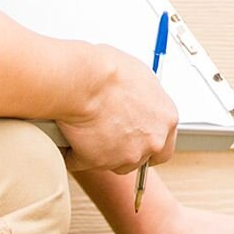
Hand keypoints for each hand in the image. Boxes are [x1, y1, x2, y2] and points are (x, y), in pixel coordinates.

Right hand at [55, 45, 177, 173]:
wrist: (85, 80)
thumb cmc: (109, 70)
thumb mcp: (140, 77)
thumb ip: (144, 99)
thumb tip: (135, 100)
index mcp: (166, 119)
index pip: (165, 144)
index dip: (147, 143)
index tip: (136, 139)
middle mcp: (152, 141)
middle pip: (140, 158)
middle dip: (124, 151)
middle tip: (107, 137)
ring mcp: (128, 155)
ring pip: (113, 163)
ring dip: (100, 153)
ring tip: (84, 131)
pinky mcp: (100, 162)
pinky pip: (82, 161)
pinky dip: (73, 153)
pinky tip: (67, 139)